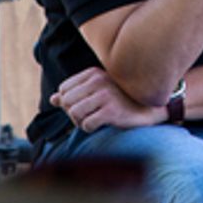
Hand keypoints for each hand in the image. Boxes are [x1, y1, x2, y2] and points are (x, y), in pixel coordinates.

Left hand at [51, 66, 165, 132]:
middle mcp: (98, 81)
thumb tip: (53, 99)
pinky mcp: (111, 111)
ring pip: (74, 113)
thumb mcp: (97, 92)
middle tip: (88, 116)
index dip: (69, 102)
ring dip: (81, 122)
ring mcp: (106, 95)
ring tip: (94, 120)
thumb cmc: (121, 100)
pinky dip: (91, 129)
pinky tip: (102, 124)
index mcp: (93, 73)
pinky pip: (86, 125)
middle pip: (67, 102)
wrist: (149, 109)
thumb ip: (74, 94)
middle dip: (74, 113)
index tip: (84, 106)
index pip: (64, 89)